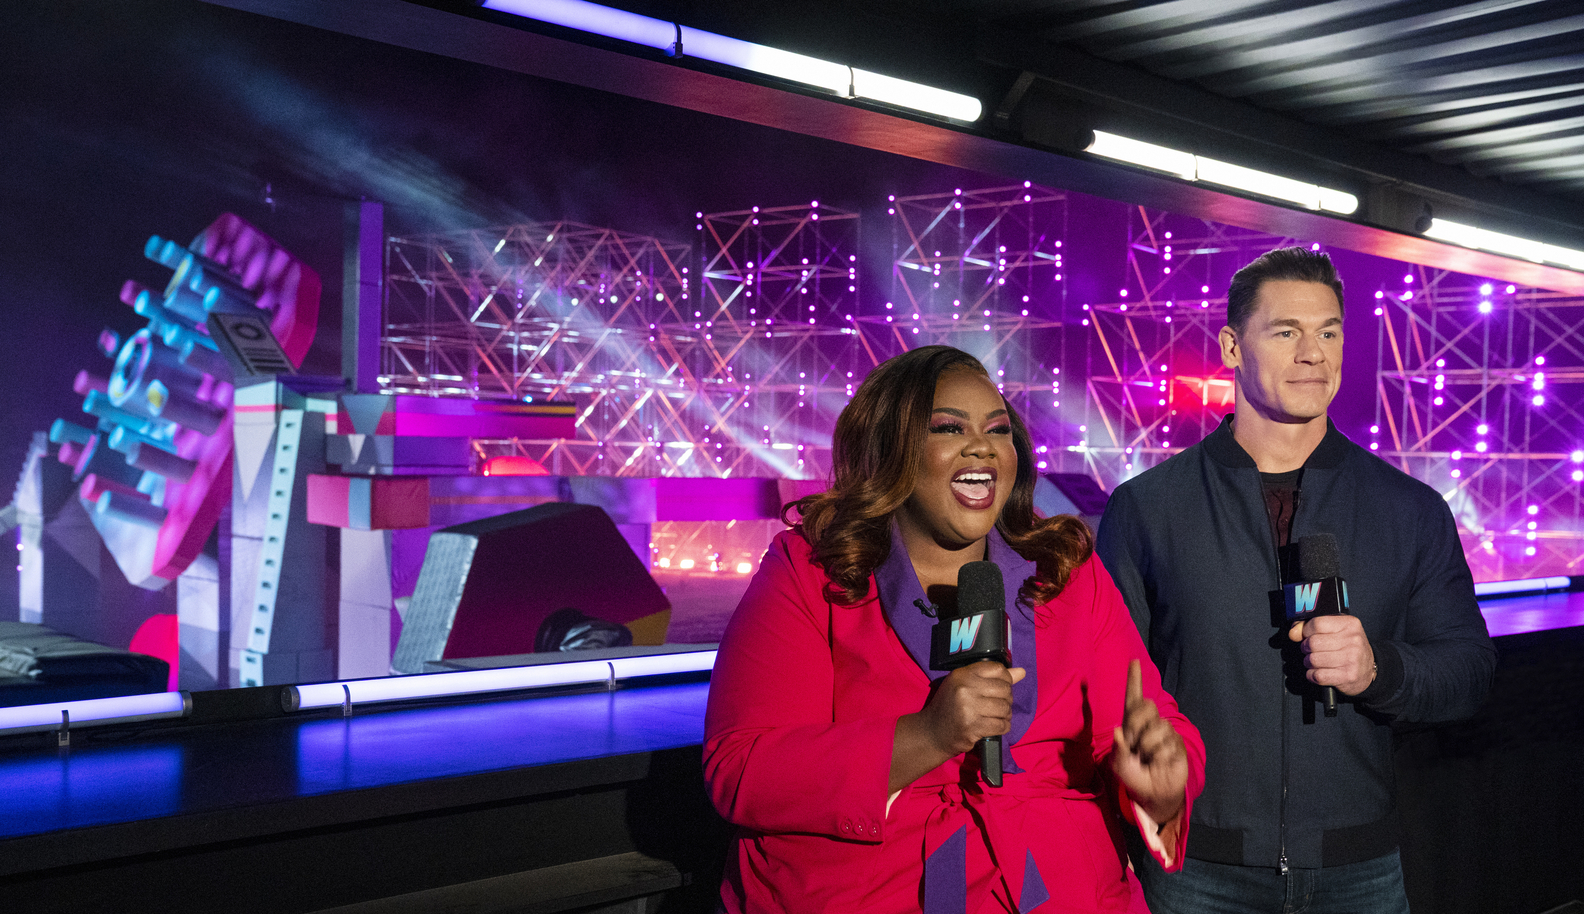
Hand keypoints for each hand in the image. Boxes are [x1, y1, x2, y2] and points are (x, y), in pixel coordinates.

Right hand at [919, 661, 1025, 756]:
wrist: (932, 732)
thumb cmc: (950, 707)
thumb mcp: (965, 686)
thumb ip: (993, 678)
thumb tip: (1022, 672)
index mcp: (962, 674)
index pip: (997, 669)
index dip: (1005, 679)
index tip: (1000, 688)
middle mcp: (965, 688)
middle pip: (1004, 689)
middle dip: (1007, 699)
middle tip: (998, 706)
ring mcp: (968, 708)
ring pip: (1005, 708)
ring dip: (1005, 715)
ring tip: (996, 717)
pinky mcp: (973, 727)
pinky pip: (1001, 725)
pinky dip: (1003, 727)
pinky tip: (994, 726)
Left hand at [1110, 660, 1186, 824]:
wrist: (1152, 793)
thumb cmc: (1134, 775)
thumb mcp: (1120, 765)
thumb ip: (1118, 749)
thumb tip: (1119, 731)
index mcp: (1132, 723)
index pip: (1134, 698)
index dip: (1134, 680)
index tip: (1134, 661)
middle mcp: (1149, 723)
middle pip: (1146, 707)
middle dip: (1136, 726)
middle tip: (1133, 746)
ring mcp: (1165, 732)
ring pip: (1157, 727)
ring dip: (1147, 746)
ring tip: (1147, 758)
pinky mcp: (1177, 743)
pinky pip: (1167, 743)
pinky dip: (1159, 755)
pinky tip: (1159, 762)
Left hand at [1288, 615, 1375, 695]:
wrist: (1369, 670)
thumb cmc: (1349, 648)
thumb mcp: (1336, 631)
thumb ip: (1312, 627)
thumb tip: (1293, 632)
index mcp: (1350, 624)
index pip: (1317, 623)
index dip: (1306, 631)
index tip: (1307, 635)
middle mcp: (1353, 640)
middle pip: (1312, 643)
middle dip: (1306, 648)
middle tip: (1312, 651)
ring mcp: (1351, 659)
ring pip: (1313, 660)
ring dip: (1309, 663)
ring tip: (1317, 662)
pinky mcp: (1348, 676)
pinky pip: (1317, 675)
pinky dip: (1312, 675)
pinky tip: (1319, 672)